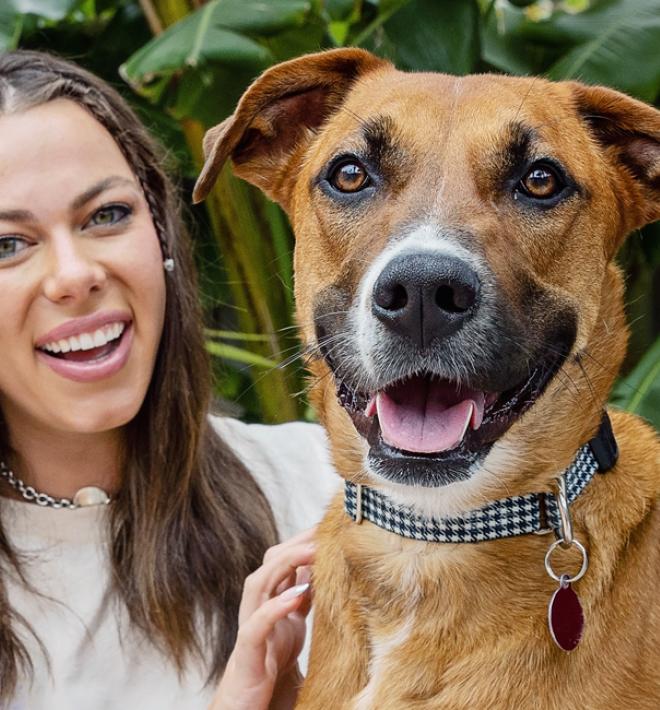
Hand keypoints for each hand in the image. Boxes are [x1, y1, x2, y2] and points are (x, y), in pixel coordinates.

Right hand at [209, 528, 314, 709]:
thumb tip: (341, 591)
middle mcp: (260, 614)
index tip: (331, 528)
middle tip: (323, 530)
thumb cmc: (272, 685)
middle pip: (270, 564)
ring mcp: (251, 632)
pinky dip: (274, 609)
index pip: (288, 567)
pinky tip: (297, 596)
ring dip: (284, 564)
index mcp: (276, 611)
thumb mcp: (300, 642)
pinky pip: (256, 627)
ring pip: (257, 584)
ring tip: (313, 551)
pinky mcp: (247, 657)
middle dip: (295, 544)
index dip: (306, 544)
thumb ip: (314, 616)